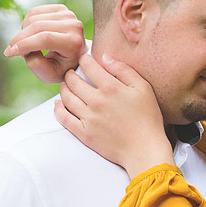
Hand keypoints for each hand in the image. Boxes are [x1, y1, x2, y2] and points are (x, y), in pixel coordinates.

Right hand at [4, 4, 85, 81]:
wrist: (76, 56)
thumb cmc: (61, 68)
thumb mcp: (50, 75)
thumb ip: (35, 64)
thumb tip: (21, 47)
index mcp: (74, 43)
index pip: (45, 39)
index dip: (24, 44)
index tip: (8, 53)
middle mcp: (74, 26)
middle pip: (38, 27)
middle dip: (19, 39)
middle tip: (10, 50)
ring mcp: (68, 15)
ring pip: (34, 18)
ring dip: (23, 32)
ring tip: (26, 44)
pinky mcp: (61, 8)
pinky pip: (35, 11)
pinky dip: (27, 23)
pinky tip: (30, 34)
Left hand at [55, 54, 174, 176]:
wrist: (144, 149)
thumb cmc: (148, 118)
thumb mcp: (143, 88)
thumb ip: (123, 70)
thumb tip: (105, 57)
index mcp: (111, 87)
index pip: (88, 66)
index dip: (84, 59)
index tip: (84, 59)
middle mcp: (96, 101)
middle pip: (73, 81)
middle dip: (70, 73)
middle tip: (72, 72)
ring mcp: (88, 118)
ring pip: (66, 98)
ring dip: (63, 88)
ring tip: (66, 86)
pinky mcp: (84, 133)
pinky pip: (64, 118)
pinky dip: (58, 109)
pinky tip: (58, 104)